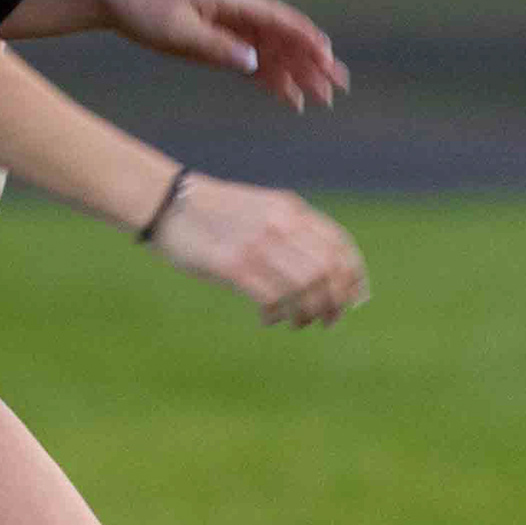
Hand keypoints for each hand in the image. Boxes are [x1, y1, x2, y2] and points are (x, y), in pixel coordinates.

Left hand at [108, 0, 344, 111]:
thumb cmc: (145, 7)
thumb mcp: (179, 30)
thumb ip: (218, 47)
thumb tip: (254, 61)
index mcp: (232, 0)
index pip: (278, 20)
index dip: (304, 39)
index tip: (327, 56)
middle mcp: (238, 13)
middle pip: (282, 40)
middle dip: (311, 63)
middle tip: (337, 85)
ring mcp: (230, 28)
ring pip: (272, 54)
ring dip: (296, 76)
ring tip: (320, 98)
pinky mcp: (219, 42)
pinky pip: (252, 63)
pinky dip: (271, 80)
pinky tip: (289, 98)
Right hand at [152, 174, 366, 327]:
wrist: (170, 202)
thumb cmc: (218, 213)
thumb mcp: (264, 208)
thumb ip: (293, 229)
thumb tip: (327, 270)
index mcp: (291, 210)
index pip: (339, 245)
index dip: (353, 276)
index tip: (354, 299)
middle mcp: (281, 225)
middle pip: (328, 270)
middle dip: (335, 301)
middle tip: (329, 320)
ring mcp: (258, 245)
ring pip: (305, 287)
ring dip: (308, 312)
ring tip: (299, 322)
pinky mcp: (233, 266)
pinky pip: (272, 298)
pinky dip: (278, 314)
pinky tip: (270, 318)